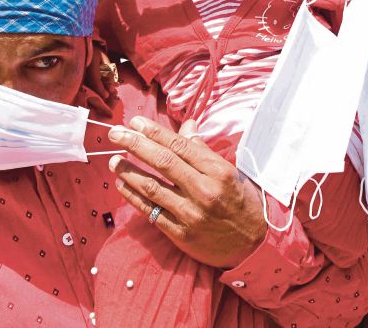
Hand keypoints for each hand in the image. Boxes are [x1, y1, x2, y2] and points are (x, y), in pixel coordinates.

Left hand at [108, 117, 266, 268]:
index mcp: (218, 171)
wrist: (254, 244)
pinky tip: (122, 186)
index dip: (154, 132)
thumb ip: (203, 150)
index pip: (179, 146)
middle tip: (115, 133)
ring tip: (113, 160)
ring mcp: (191, 214)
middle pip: (162, 162)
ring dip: (128, 171)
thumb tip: (187, 125)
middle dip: (134, 144)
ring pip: (152, 187)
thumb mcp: (229, 172)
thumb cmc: (241, 201)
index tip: (134, 123)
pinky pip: (151, 212)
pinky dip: (133, 197)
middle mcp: (204, 191)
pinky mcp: (181, 234)